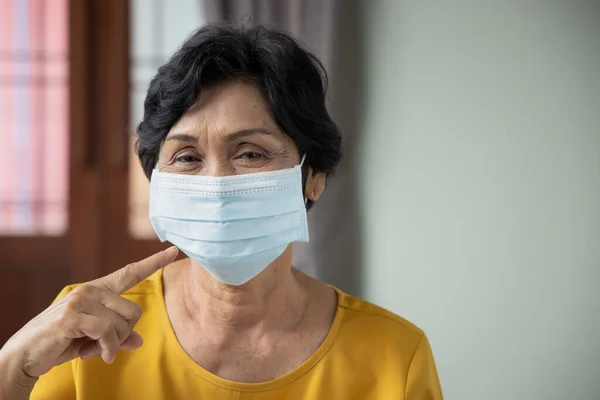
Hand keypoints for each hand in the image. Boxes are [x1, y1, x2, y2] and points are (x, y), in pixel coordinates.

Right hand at [0, 246, 177, 379]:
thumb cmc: (61, 344)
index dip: (153, 262)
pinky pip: (108, 332)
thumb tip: (140, 341)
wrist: (25, 355)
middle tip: (106, 345)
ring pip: (123, 323)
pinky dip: (108, 348)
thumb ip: (118, 337)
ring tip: (96, 349)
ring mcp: (81, 301)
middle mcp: (91, 290)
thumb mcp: (94, 340)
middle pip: (135, 311)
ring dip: (114, 343)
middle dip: (125, 333)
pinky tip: (99, 356)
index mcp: (98, 291)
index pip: (130, 272)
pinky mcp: (73, 316)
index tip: (174, 251)